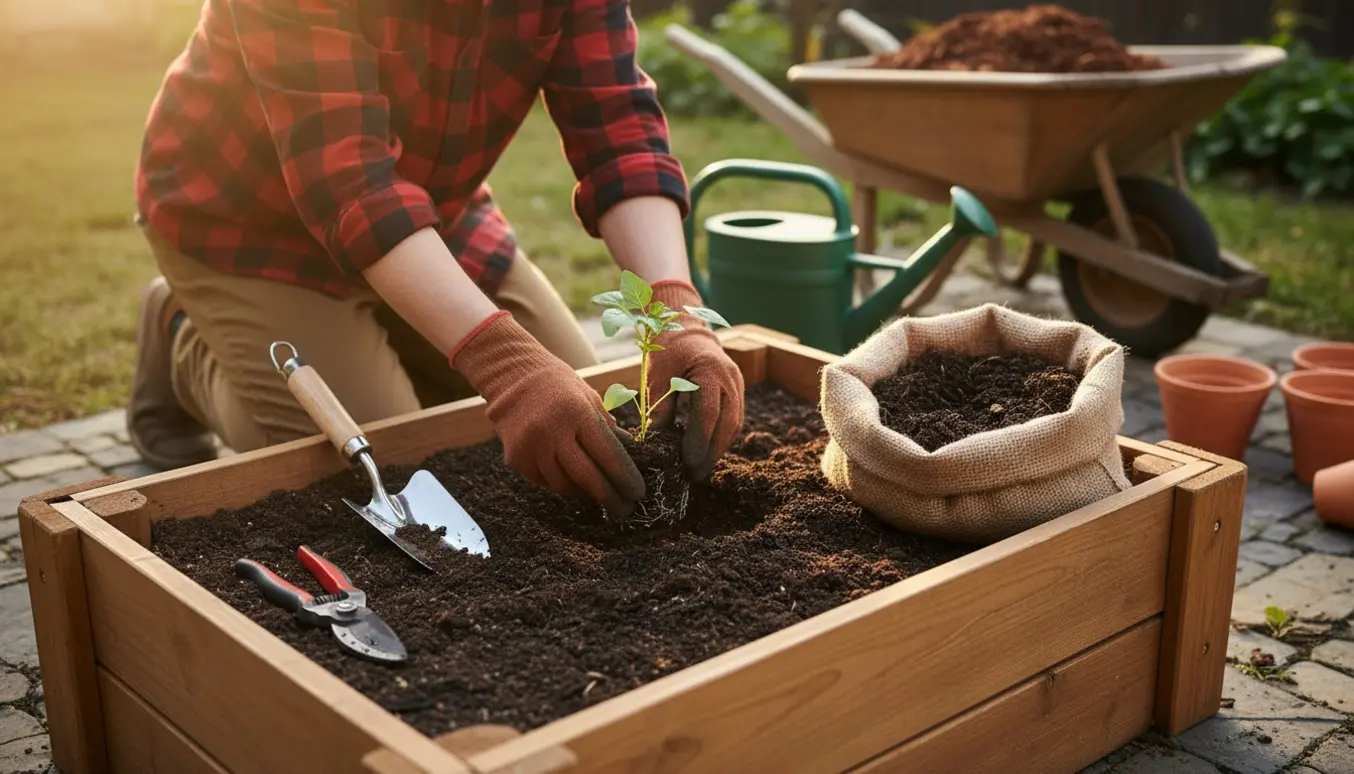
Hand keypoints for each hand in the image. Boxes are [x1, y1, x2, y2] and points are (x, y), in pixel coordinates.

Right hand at [451, 311, 645, 517]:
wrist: (512, 375)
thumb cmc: (558, 385)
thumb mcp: (589, 397)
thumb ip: (607, 428)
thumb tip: (631, 457)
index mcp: (578, 414)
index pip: (608, 456)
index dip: (626, 479)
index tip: (638, 494)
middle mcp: (553, 432)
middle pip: (588, 478)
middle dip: (610, 498)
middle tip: (625, 509)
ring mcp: (531, 447)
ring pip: (565, 486)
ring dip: (585, 493)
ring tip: (598, 493)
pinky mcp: (516, 458)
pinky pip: (544, 482)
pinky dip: (561, 484)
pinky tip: (572, 481)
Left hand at [646, 280, 744, 479]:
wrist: (686, 328)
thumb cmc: (667, 350)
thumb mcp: (657, 376)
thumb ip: (659, 407)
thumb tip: (656, 441)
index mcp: (709, 370)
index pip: (708, 413)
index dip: (699, 441)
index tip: (687, 462)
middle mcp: (729, 378)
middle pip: (727, 423)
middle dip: (712, 452)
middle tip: (694, 474)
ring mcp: (737, 384)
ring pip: (734, 424)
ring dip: (718, 449)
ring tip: (700, 468)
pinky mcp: (736, 391)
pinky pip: (733, 419)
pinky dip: (721, 438)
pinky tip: (707, 453)